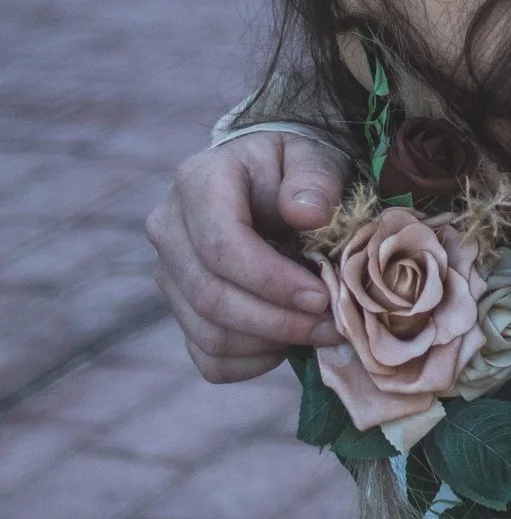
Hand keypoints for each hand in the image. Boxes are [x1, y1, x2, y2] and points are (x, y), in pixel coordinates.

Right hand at [147, 132, 346, 382]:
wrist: (266, 182)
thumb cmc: (293, 169)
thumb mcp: (313, 156)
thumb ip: (314, 179)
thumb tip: (307, 214)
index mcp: (198, 184)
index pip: (220, 247)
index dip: (272, 281)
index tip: (322, 296)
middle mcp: (169, 231)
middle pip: (211, 297)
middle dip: (279, 321)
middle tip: (334, 324)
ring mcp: (169, 275)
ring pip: (209, 334)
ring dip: (271, 344)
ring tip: (321, 331)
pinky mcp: (181, 310)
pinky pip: (209, 359)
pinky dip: (253, 362)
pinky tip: (289, 342)